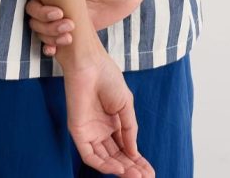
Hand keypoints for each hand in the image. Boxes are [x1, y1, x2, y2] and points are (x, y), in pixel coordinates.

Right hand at [26, 0, 142, 55]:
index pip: (34, 3)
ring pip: (43, 32)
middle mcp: (56, 4)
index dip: (41, 11)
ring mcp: (63, 19)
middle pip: (36, 20)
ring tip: (70, 38)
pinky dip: (51, 47)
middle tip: (70, 25)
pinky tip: (55, 51)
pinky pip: (55, 42)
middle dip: (48, 27)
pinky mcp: (74, 31)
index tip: (59, 12)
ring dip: (50, 38)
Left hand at [63, 50, 154, 176]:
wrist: (90, 64)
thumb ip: (130, 129)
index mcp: (113, 123)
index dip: (138, 161)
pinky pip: (89, 155)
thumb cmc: (107, 77)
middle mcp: (101, 130)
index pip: (126, 148)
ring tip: (135, 176)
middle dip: (131, 169)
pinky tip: (118, 168)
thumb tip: (134, 153)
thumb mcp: (126, 105)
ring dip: (119, 169)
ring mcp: (90, 132)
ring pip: (104, 159)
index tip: (151, 172)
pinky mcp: (78, 132)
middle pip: (117, 156)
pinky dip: (103, 164)